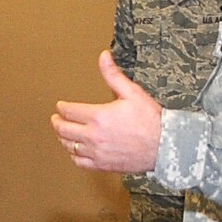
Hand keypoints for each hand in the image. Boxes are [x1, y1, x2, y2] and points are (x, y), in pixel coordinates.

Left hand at [51, 51, 161, 173]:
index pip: (70, 111)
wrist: (165, 146)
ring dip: (63, 138)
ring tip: (63, 133)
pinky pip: (79, 162)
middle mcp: (94, 135)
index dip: (62, 108)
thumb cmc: (150, 120)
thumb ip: (113, 75)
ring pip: (68, 146)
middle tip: (56, 119)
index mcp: (99, 116)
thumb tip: (103, 57)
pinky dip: (73, 155)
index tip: (60, 106)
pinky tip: (75, 151)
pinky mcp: (102, 165)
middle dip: (57, 122)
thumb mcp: (132, 92)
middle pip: (64, 129)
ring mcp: (96, 152)